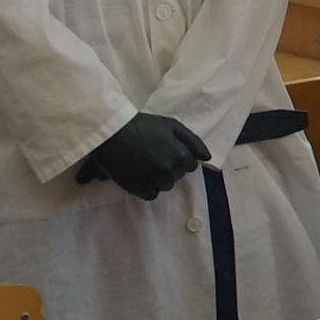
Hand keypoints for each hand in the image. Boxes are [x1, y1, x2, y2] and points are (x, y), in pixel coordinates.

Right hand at [75, 114, 211, 199]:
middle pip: (178, 176)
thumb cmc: (142, 125)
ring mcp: (154, 181)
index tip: (166, 150)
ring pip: (165, 186)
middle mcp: (170, 170)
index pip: (190, 165)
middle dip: (169, 167)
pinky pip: (150, 194)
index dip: (179, 157)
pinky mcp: (139, 189)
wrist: (112, 133)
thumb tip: (207, 158)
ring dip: (158, 178)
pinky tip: (138, 174)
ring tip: (144, 164)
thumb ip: (193, 141)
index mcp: (180, 155)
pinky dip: (146, 187)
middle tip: (152, 155)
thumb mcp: (172, 125)